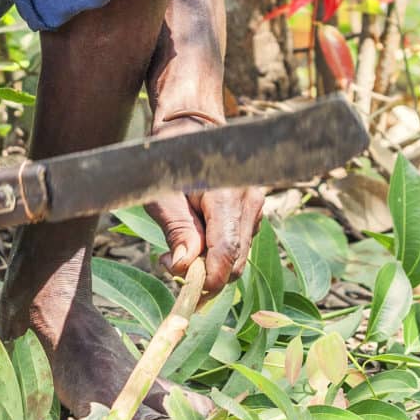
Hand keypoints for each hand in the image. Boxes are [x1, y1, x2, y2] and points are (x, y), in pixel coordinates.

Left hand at [143, 109, 263, 293]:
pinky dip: (219, 250)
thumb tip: (184, 267)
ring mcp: (256, 204)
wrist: (192, 128)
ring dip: (211, 263)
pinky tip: (197, 237)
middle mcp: (249, 201)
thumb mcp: (163, 196)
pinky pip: (240, 241)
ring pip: (239, 254)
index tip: (188, 292)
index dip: (210, 279)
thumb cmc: (171, 161)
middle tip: (170, 263)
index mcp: (227, 196)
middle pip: (236, 260)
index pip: (227, 252)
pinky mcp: (254, 208)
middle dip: (206, 274)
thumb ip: (177, 230)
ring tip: (179, 246)